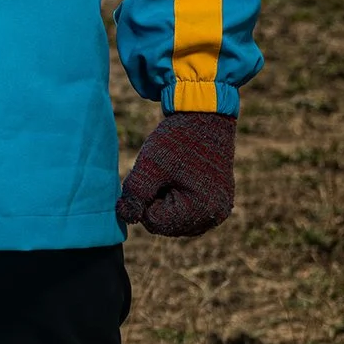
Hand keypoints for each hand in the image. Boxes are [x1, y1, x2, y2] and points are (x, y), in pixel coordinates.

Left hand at [117, 109, 235, 236]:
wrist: (206, 118)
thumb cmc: (178, 140)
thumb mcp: (150, 165)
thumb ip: (135, 193)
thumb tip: (125, 217)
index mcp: (201, 208)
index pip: (154, 222)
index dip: (144, 199)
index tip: (152, 174)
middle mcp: (215, 216)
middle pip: (165, 225)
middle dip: (155, 201)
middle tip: (163, 173)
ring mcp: (218, 212)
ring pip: (174, 221)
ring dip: (165, 201)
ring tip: (173, 175)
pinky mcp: (217, 205)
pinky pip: (186, 214)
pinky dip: (176, 200)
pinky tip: (179, 179)